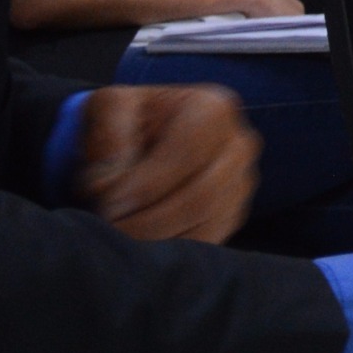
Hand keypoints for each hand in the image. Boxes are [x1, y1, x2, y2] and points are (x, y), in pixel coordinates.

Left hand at [71, 85, 259, 244]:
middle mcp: (239, 144)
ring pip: (207, 225)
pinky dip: (173, 248)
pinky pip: (210, 241)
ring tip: (123, 236)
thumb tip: (118, 178)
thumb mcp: (110, 105)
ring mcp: (242, 181)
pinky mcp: (235, 212)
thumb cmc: (128, 120)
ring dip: (159, 239)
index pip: (186, 156)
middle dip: (149, 222)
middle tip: (112, 229)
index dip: (145, 186)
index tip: (109, 203)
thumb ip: (109, 133)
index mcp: (212, 108)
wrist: (144, 136)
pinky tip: (144, 241)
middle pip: (201, 197)